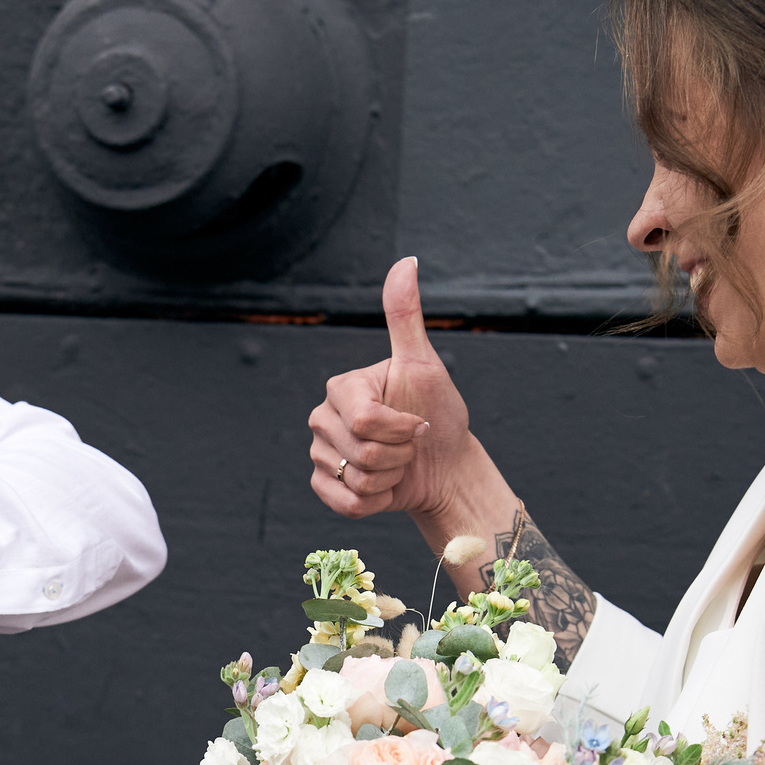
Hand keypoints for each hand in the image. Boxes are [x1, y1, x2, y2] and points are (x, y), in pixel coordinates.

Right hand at [307, 258, 514, 559]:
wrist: (444, 464)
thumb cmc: (438, 411)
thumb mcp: (425, 363)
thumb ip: (405, 315)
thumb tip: (405, 260)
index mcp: (342, 387)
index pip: (367, 419)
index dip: (402, 428)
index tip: (419, 421)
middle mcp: (323, 417)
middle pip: (362, 452)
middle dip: (399, 455)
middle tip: (409, 445)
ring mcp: (320, 453)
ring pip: (356, 480)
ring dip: (390, 478)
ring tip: (398, 464)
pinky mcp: (324, 486)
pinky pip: (345, 503)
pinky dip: (374, 501)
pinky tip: (384, 486)